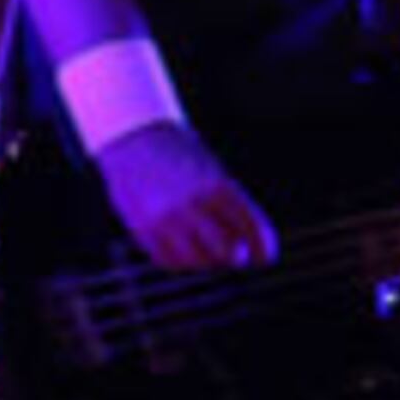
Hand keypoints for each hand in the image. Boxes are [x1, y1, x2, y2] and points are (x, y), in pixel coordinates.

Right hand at [96, 121, 279, 271]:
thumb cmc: (183, 157)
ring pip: (197, 261)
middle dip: (237, 257)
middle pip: (228, 252)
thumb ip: (230, 207)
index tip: (266, 259)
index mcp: (218, 186)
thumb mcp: (214, 173)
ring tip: (208, 250)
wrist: (134, 139)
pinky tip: (184, 250)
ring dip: (207, 261)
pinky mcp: (142, 228)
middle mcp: (194, 205)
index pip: (251, 227)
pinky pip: (168, 260)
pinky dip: (180, 261)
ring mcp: (166, 218)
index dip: (262, 248)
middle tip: (237, 256)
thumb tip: (247, 246)